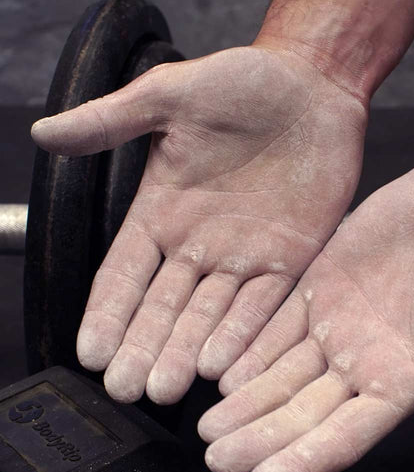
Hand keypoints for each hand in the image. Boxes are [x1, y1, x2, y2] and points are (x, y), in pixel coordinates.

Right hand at [32, 45, 366, 403]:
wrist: (312, 85)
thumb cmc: (243, 82)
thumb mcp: (171, 96)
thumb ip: (112, 122)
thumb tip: (43, 133)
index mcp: (164, 211)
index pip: (125, 274)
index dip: (107, 313)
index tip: (91, 352)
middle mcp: (200, 244)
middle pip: (164, 307)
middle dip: (143, 346)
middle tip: (125, 388)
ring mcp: (245, 255)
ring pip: (210, 315)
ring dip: (188, 351)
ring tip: (166, 388)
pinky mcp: (289, 258)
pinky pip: (263, 304)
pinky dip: (243, 334)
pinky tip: (222, 365)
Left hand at [198, 156, 413, 471]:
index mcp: (399, 382)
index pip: (344, 436)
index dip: (303, 461)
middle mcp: (360, 364)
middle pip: (301, 411)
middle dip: (258, 436)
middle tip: (214, 458)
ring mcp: (334, 327)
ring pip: (280, 373)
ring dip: (245, 400)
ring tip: (206, 427)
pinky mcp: (317, 289)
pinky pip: (275, 325)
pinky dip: (247, 348)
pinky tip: (217, 368)